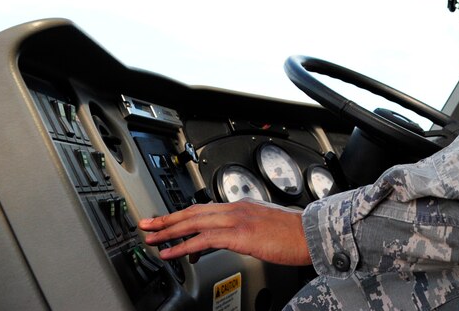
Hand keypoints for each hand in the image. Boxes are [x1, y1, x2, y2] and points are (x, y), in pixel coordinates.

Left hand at [139, 199, 311, 265]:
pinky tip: (172, 253)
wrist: (311, 235)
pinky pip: (203, 239)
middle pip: (193, 212)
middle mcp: (236, 208)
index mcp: (242, 206)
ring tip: (152, 239)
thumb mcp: (264, 228)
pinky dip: (183, 246)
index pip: (204, 209)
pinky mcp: (239, 235)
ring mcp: (237, 220)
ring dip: (169, 231)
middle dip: (167, 219)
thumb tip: (228, 241)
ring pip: (193, 222)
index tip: (166, 222)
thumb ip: (244, 230)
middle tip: (147, 225)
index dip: (181, 215)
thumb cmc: (293, 235)